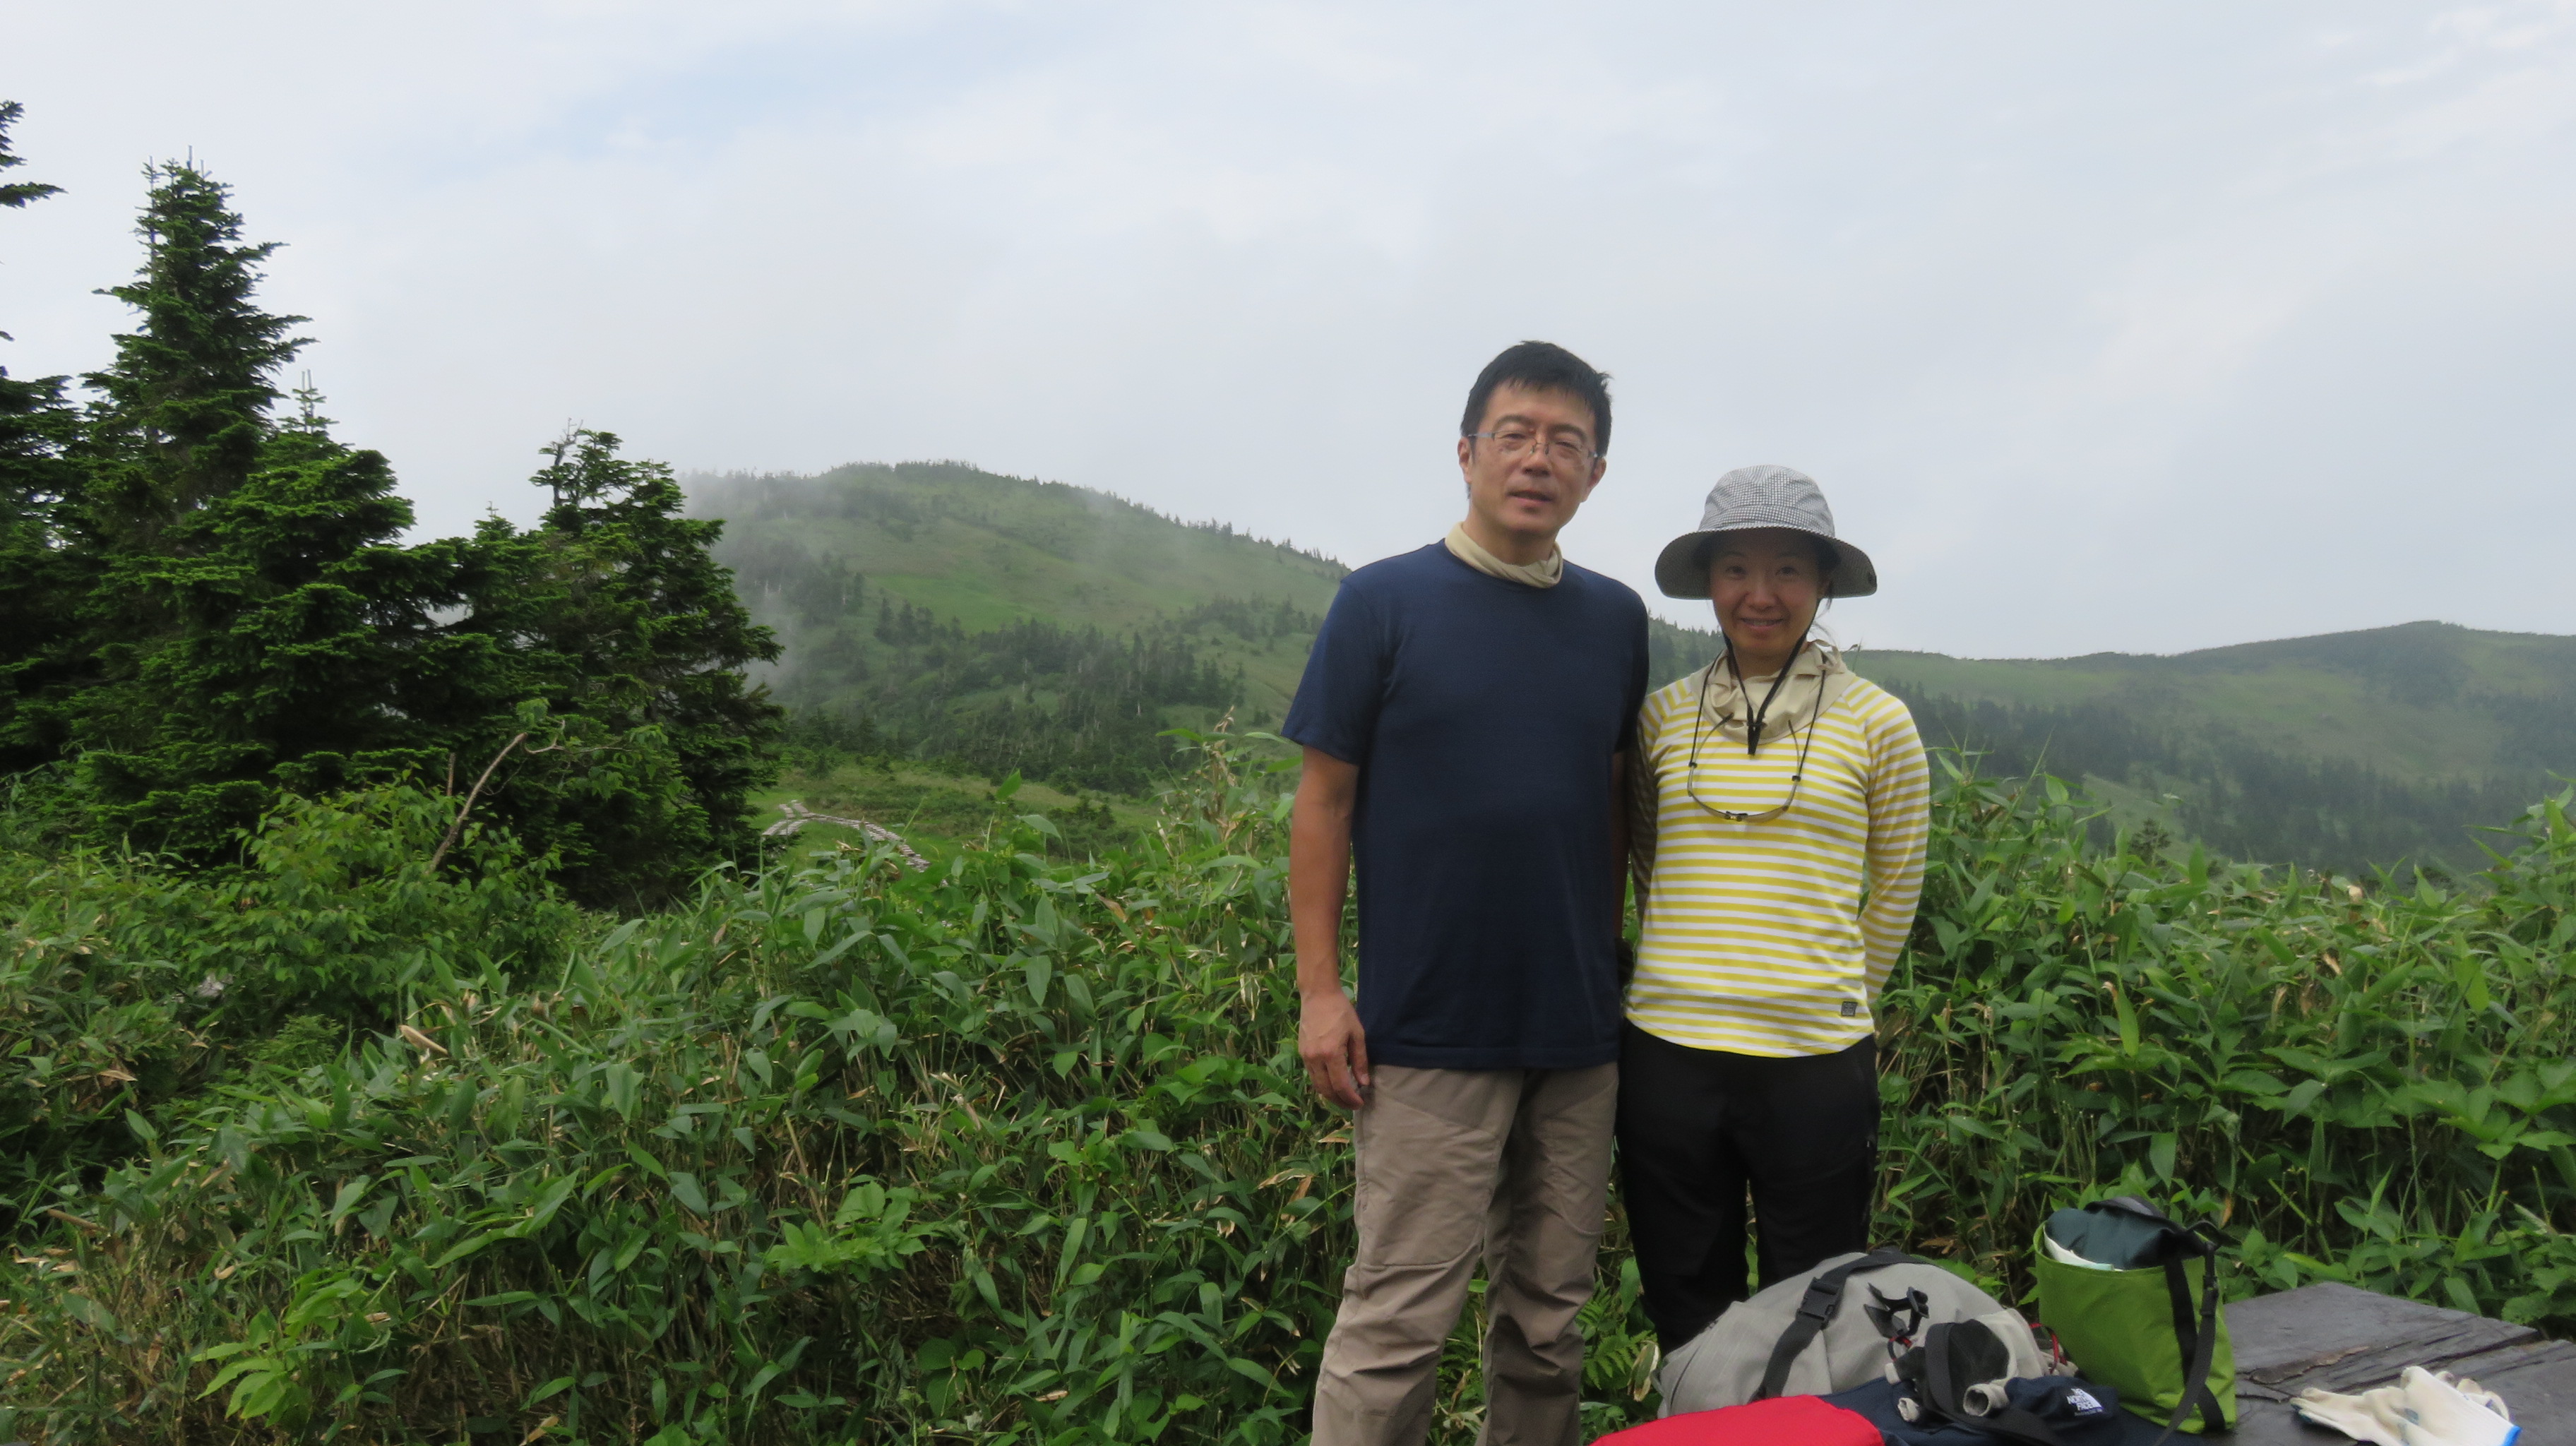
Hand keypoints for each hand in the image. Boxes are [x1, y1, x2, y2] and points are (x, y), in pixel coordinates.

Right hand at [1298, 990, 1370, 1109]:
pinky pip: (1312, 1075)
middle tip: (1353, 1105)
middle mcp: (1315, 1058)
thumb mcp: (1357, 1034)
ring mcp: (1305, 1056)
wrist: (1318, 995)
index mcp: (1331, 1053)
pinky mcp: (1301, 1053)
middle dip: (1340, 1102)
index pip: (1340, 1086)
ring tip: (1344, 1098)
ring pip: (1317, 1085)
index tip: (1360, 1103)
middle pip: (1326, 1090)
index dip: (1350, 1099)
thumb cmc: (1341, 1012)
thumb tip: (1364, 1083)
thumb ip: (1360, 1060)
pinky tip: (1333, 1083)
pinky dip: (1322, 1084)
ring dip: (1330, 1096)